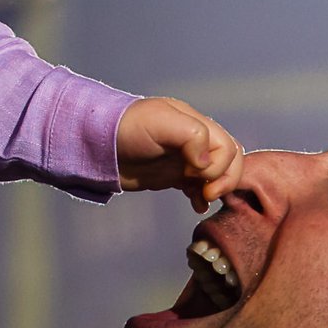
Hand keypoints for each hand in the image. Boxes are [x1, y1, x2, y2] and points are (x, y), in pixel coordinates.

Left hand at [116, 96, 244, 212]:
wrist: (97, 146)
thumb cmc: (127, 128)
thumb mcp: (161, 122)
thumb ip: (192, 135)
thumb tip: (206, 162)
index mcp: (195, 123)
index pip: (227, 146)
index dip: (219, 164)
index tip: (193, 172)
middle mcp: (194, 140)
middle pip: (230, 160)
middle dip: (225, 179)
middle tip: (207, 191)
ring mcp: (184, 158)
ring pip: (218, 174)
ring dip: (218, 188)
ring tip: (204, 198)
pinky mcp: (173, 175)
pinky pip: (199, 187)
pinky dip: (203, 197)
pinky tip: (197, 206)